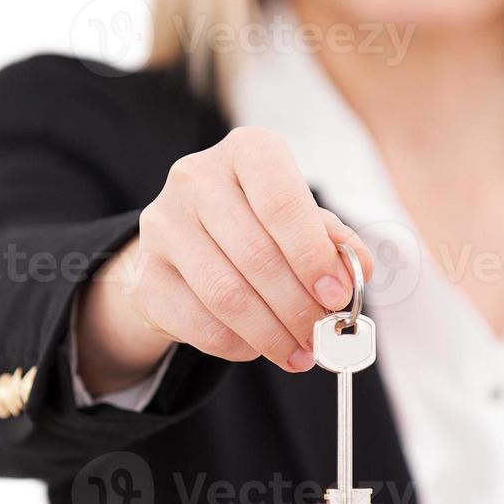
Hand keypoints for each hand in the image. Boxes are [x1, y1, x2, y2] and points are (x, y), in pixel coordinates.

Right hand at [76, 126, 373, 393]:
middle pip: (255, 255)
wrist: (185, 248)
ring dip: (272, 334)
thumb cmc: (256, 226)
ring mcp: (163, 226)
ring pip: (226, 295)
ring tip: (300, 352)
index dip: (312, 255)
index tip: (337, 295)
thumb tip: (357, 269)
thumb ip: (333, 241)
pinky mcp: (146, 276)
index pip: (281, 202)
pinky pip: (199, 323)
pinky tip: (259, 347)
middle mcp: (196, 178)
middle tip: (323, 335)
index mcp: (246, 151)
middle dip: (298, 306)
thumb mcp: (301, 220)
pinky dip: (238, 345)